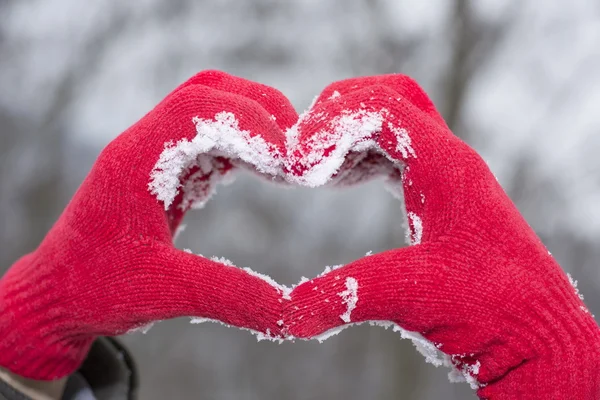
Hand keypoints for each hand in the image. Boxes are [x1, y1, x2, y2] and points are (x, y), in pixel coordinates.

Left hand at [0, 71, 297, 379]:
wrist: (57, 295)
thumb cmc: (96, 291)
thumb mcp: (164, 293)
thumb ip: (230, 296)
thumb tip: (292, 312)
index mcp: (135, 159)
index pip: (197, 106)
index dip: (251, 120)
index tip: (289, 157)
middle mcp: (144, 146)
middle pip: (207, 94)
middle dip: (260, 112)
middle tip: (299, 150)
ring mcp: (153, 155)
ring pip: (209, 111)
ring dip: (253, 126)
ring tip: (287, 160)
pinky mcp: (163, 171)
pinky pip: (207, 140)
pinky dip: (242, 146)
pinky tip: (264, 171)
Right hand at [285, 74, 599, 398]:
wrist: (534, 334)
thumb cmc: (493, 313)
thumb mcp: (414, 297)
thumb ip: (347, 296)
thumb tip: (283, 313)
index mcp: (447, 167)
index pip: (383, 108)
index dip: (331, 124)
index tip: (298, 164)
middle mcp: (449, 160)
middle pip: (390, 98)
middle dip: (339, 113)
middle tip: (304, 149)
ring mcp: (446, 175)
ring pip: (393, 123)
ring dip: (349, 133)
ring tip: (314, 167)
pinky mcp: (440, 194)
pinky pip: (396, 153)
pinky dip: (362, 155)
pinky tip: (340, 180)